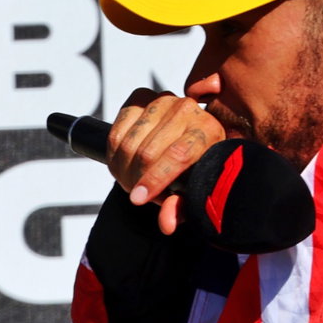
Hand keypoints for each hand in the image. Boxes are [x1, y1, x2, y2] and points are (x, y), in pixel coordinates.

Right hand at [107, 89, 224, 234]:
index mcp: (209, 130)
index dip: (154, 180)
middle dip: (137, 181)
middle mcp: (186, 109)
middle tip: (141, 195)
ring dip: (123, 171)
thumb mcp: (196, 190)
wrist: (193, 139)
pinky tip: (124, 166)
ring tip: (133, 183)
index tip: (139, 199)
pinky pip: (115, 132)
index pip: (177, 155)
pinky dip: (114, 155)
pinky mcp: (141, 98)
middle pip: (147, 153)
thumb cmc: (198, 167)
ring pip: (127, 144)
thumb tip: (166, 224)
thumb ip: (182, 207)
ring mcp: (162, 100)